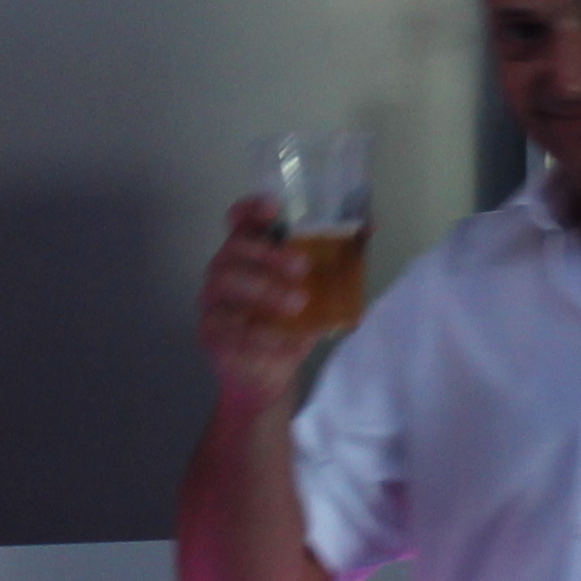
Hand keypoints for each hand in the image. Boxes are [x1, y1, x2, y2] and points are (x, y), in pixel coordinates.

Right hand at [195, 195, 329, 406]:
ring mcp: (213, 300)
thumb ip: (337, 261)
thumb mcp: (319, 292)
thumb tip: (369, 227)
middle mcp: (225, 270)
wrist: (271, 372)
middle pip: (234, 249)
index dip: (250, 209)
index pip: (239, 220)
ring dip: (263, 290)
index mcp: (249, 253)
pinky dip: (258, 332)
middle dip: (267, 254)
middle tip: (302, 266)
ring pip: (226, 283)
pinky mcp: (210, 331)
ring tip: (298, 303)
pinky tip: (283, 339)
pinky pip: (227, 325)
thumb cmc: (292, 324)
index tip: (273, 208)